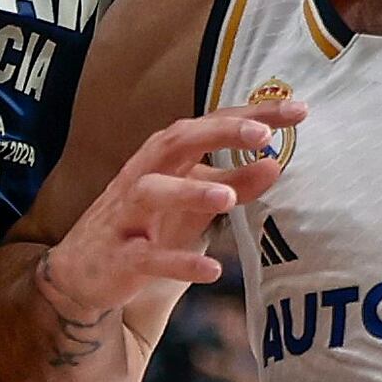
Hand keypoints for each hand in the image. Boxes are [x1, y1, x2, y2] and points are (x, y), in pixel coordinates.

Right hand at [49, 104, 305, 322]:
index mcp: (165, 156)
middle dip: (219, 134)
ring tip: (229, 199)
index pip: (211, 124)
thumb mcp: (193, 201)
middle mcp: (143, 175)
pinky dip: (178, 263)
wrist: (83, 271)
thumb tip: (276, 164)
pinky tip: (211, 270)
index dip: (252, 115)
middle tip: (262, 135)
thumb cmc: (146, 225)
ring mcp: (127, 215)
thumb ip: (234, 183)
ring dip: (190, 192)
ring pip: (152, 193)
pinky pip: (148, 258)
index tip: (298, 111)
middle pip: (178, 141)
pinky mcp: (120, 257)